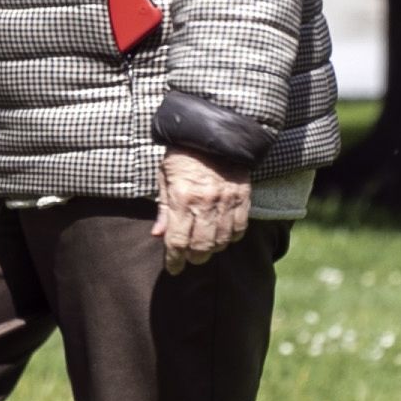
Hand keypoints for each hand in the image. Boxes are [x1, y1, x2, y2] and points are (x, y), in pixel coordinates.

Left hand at [154, 147, 252, 272]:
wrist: (213, 132)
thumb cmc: (182, 154)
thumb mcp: (164, 177)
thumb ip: (163, 208)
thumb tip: (158, 235)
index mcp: (182, 197)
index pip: (177, 241)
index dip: (174, 260)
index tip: (173, 268)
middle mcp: (205, 202)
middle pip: (201, 247)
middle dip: (193, 258)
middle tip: (188, 258)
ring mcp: (226, 201)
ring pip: (221, 241)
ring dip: (212, 250)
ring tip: (204, 247)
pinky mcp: (243, 198)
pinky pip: (240, 229)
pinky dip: (231, 238)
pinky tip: (222, 235)